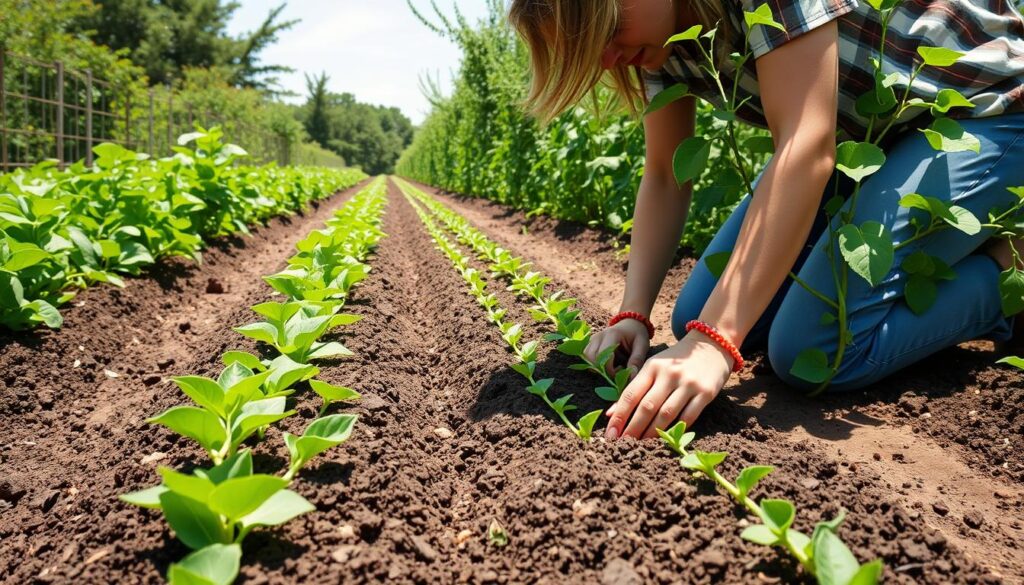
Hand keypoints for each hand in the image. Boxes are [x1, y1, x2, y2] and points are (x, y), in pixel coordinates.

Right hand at [583, 318, 649, 378]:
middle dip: (601, 369)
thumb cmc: (637, 334)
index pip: (603, 355)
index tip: (621, 371)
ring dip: (595, 366)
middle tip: (615, 371)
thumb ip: (636, 360)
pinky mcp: (590, 343)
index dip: (609, 369)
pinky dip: (592, 363)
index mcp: (612, 334)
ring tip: (610, 367)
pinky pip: (585, 355)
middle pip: (590, 357)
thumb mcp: (642, 345)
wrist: (631, 323)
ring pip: (585, 357)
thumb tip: (630, 377)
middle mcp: (599, 336)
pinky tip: (604, 364)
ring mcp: (593, 339)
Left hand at [604, 330, 733, 439]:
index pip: (631, 394)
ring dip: (652, 432)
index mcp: (652, 367)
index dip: (619, 415)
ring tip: (641, 445)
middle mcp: (669, 374)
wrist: (711, 345)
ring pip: (666, 414)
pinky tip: (666, 439)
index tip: (610, 433)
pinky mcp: (706, 393)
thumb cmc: (675, 361)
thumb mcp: (653, 367)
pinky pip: (688, 416)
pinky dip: (676, 429)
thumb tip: (611, 414)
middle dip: (633, 428)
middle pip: (647, 406)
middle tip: (623, 443)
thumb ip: (634, 388)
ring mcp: (688, 383)